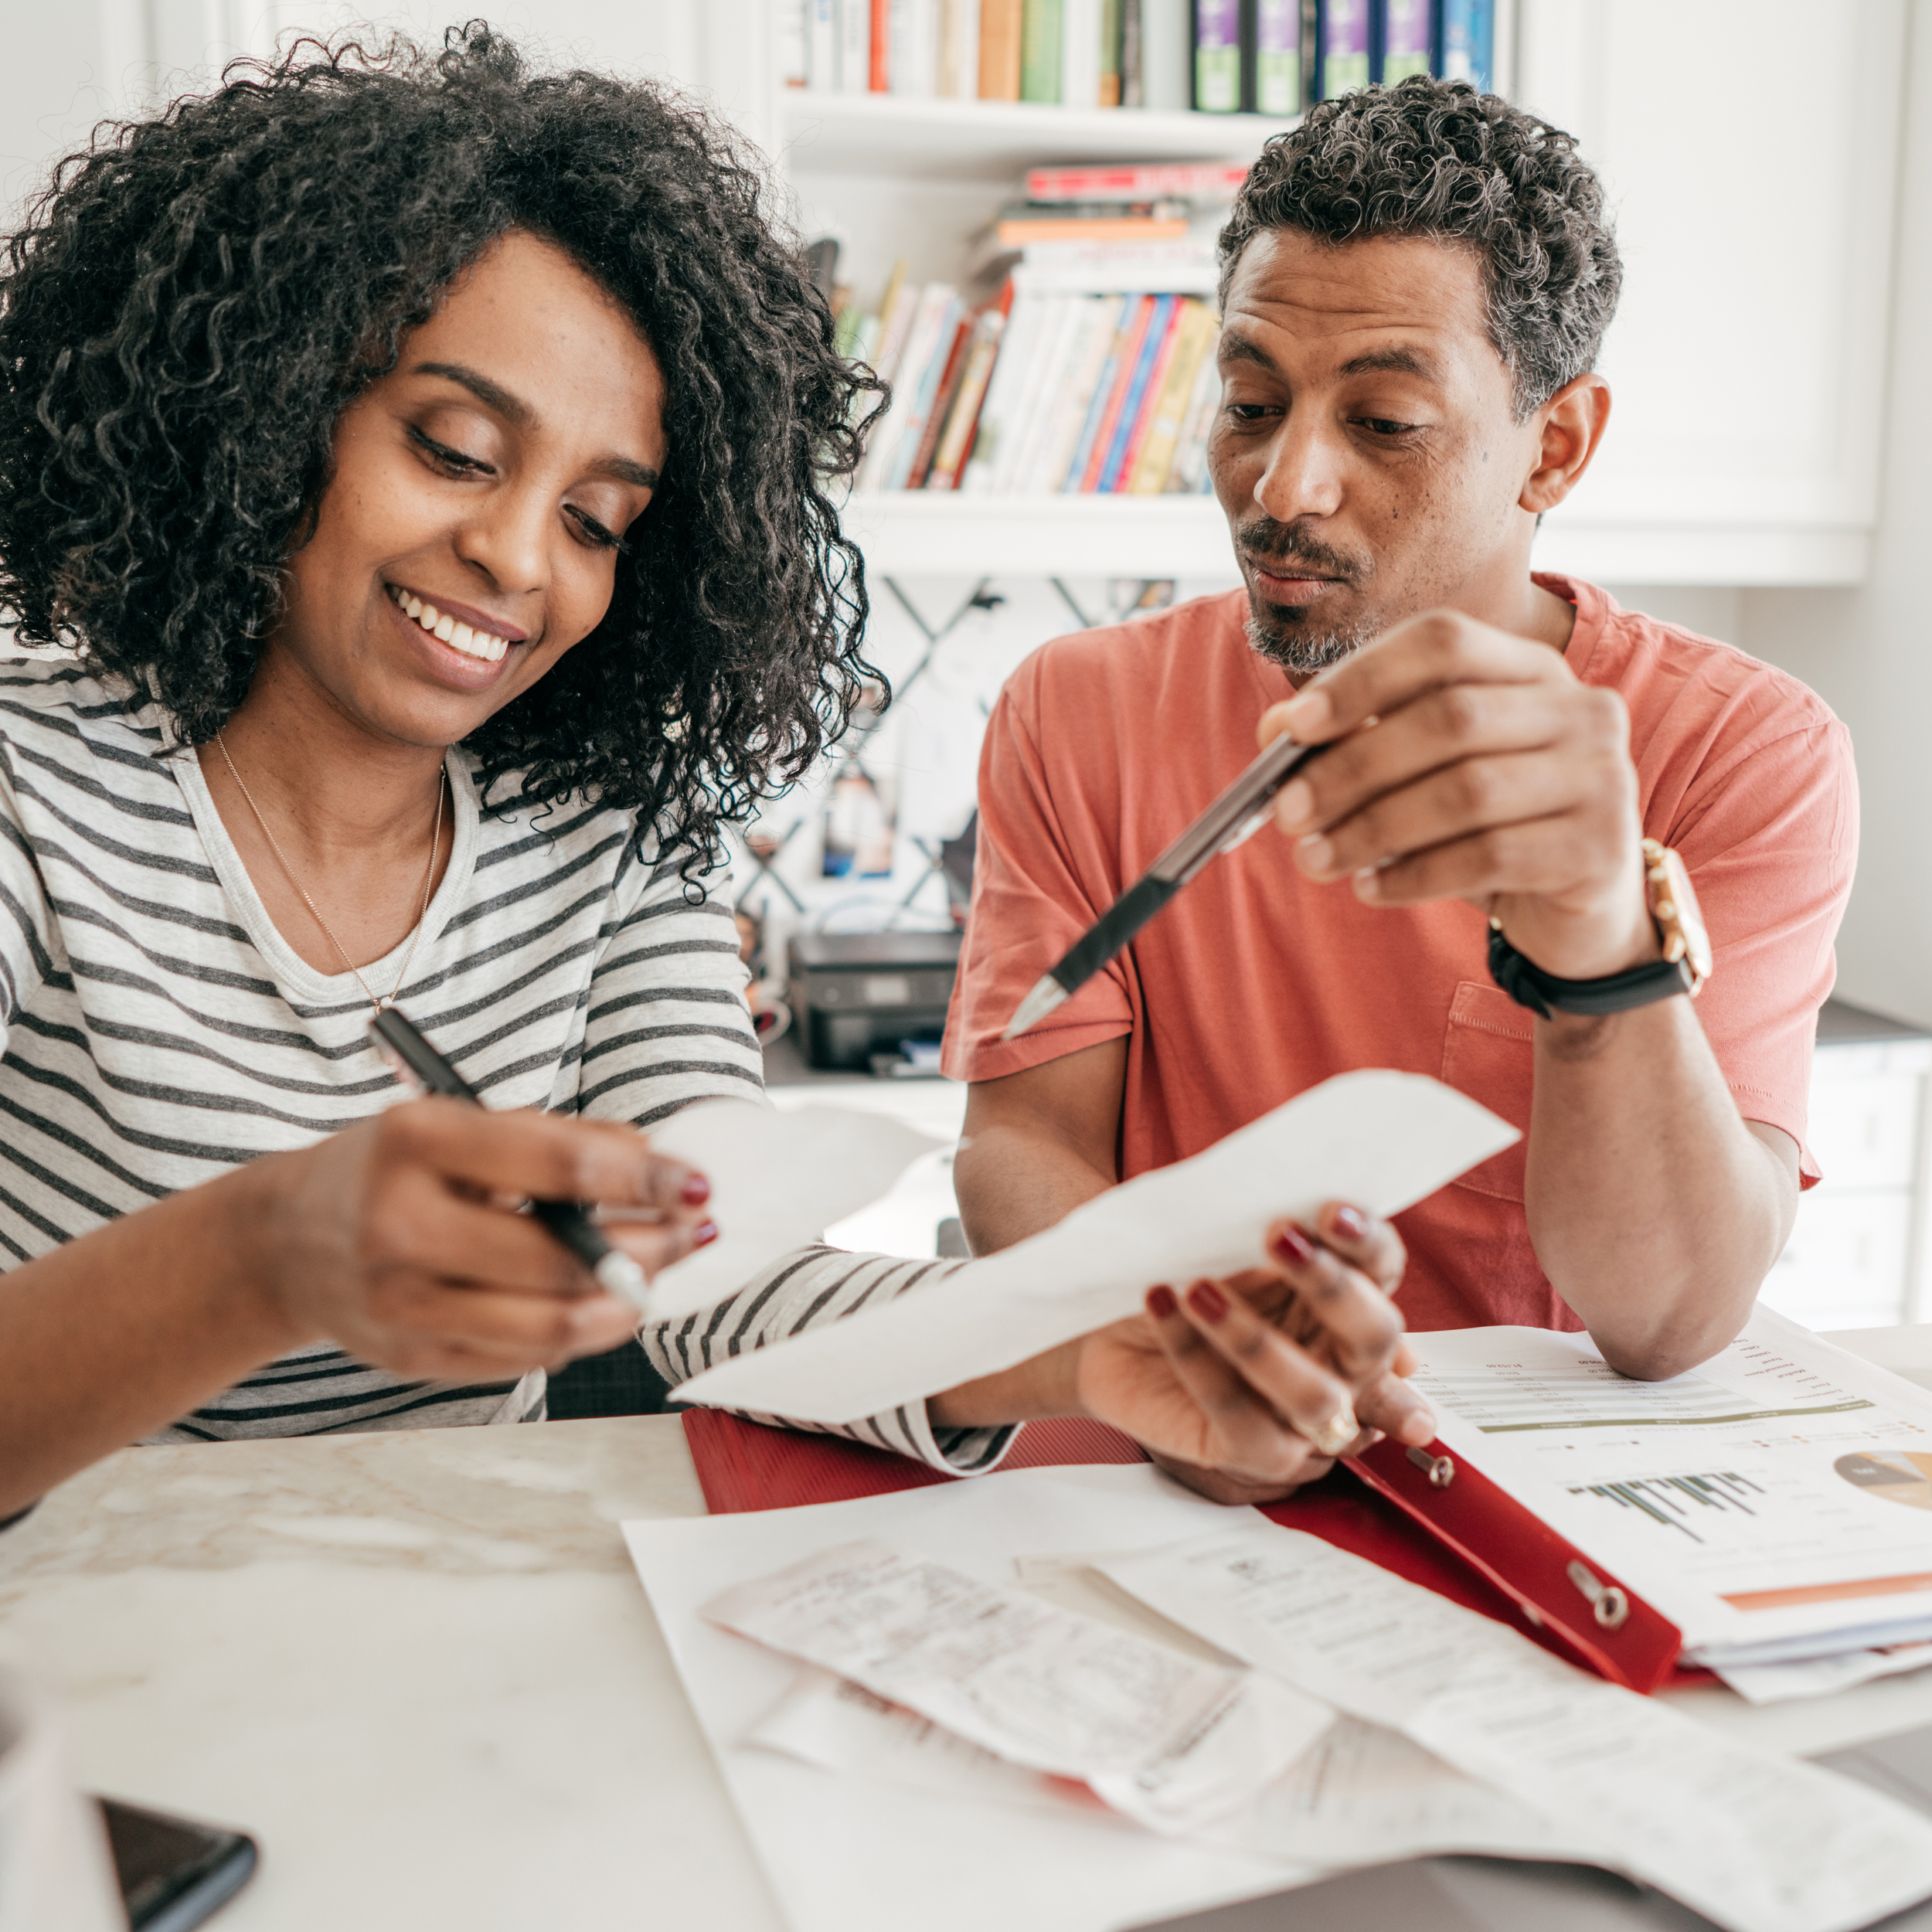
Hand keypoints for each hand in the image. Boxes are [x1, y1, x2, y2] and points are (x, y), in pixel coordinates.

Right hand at [252, 1097, 712, 1379]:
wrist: (287, 1240)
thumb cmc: (392, 1170)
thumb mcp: (457, 1124)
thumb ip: (554, 1139)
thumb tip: (655, 1162)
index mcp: (415, 1143)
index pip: (556, 1166)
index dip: (642, 1178)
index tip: (695, 1181)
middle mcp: (400, 1226)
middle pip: (561, 1257)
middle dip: (650, 1246)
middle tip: (693, 1231)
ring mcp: (402, 1303)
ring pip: (551, 1325)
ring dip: (626, 1303)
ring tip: (657, 1274)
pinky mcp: (413, 1358)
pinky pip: (525, 1358)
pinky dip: (579, 1331)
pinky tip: (602, 1303)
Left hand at [1071, 1203, 1434, 1504]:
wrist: (1107, 1326)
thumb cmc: (1179, 1275)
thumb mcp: (1220, 1242)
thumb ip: (1265, 1228)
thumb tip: (1289, 1208)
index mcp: (1344, 1298)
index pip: (1382, 1268)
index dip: (1366, 1241)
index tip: (1329, 1210)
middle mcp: (1339, 1361)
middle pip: (1375, 1337)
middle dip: (1334, 1289)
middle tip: (1278, 1238)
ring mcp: (1302, 1415)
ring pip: (1315, 1396)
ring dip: (1258, 1339)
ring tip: (1198, 1288)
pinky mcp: (1253, 1452)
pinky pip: (1241, 1418)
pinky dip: (1199, 1361)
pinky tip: (1163, 1306)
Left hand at [1263, 610, 1654, 982]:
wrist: (1579, 910)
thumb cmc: (1487, 826)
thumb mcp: (1420, 775)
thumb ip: (1354, 740)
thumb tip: (1275, 730)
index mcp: (1530, 667)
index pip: (1443, 642)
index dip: (1363, 679)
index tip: (1293, 727)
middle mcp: (1580, 708)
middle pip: (1450, 718)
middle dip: (1353, 768)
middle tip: (1287, 813)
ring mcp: (1602, 775)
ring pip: (1467, 791)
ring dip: (1373, 829)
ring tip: (1314, 860)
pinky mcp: (1601, 847)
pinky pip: (1490, 855)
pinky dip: (1415, 875)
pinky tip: (1369, 889)